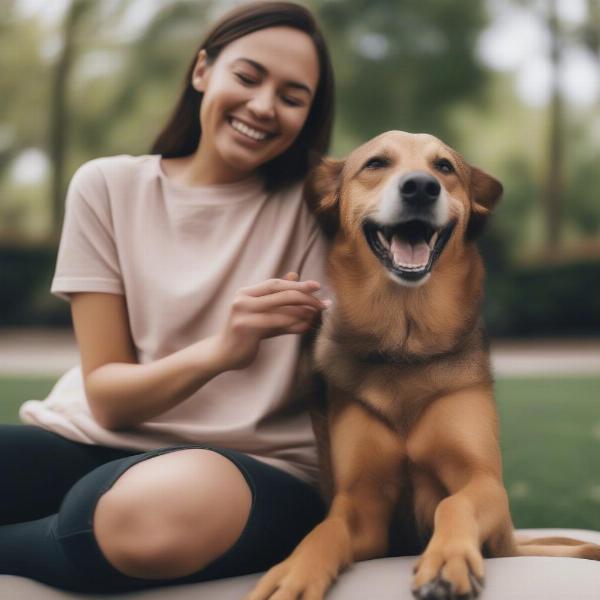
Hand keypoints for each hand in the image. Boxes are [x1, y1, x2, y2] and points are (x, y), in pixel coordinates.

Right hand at [215, 272, 329, 369]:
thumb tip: (296, 276)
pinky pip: (277, 325)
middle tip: (323, 304)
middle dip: (306, 298)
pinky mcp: (247, 329)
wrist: (222, 354)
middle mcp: (243, 300)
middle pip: (281, 294)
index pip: (276, 283)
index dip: (297, 284)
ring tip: (317, 316)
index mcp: (246, 293)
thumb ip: (278, 297)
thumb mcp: (262, 313)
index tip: (317, 286)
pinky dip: (295, 325)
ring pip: (282, 311)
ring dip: (304, 313)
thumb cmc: (245, 334)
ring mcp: (243, 314)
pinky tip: (306, 327)